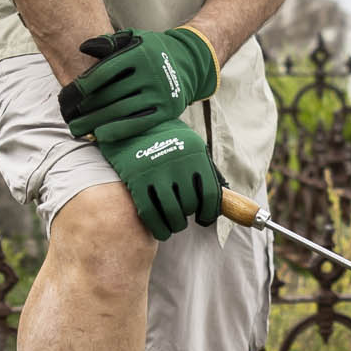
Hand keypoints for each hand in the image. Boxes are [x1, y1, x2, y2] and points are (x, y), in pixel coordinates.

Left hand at [60, 27, 218, 144]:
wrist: (189, 62)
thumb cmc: (152, 51)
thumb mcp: (134, 38)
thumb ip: (108, 42)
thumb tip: (83, 48)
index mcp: (140, 52)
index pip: (104, 72)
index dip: (83, 86)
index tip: (68, 96)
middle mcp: (151, 73)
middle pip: (110, 94)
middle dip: (85, 108)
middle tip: (68, 117)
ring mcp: (160, 93)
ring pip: (121, 111)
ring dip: (95, 122)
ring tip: (78, 128)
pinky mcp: (167, 110)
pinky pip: (138, 123)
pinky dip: (118, 130)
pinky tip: (100, 135)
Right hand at [101, 122, 222, 239]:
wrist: (131, 120)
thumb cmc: (165, 137)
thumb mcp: (191, 145)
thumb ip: (203, 170)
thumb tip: (219, 202)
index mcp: (196, 155)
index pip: (211, 195)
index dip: (210, 213)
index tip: (204, 218)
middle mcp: (179, 164)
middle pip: (191, 205)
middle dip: (189, 217)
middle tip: (184, 217)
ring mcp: (157, 172)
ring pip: (173, 214)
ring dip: (176, 225)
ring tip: (174, 224)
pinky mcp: (137, 180)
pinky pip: (150, 214)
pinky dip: (158, 228)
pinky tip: (161, 230)